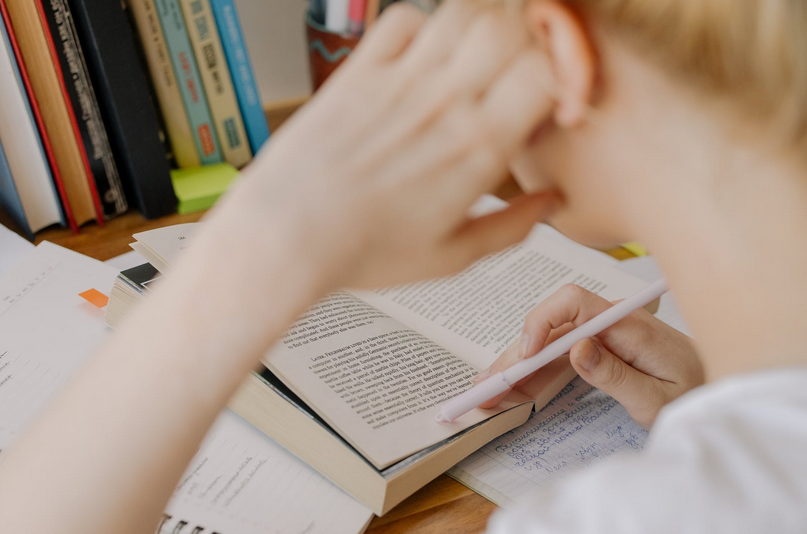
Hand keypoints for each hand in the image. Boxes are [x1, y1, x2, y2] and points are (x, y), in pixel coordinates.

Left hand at [214, 0, 559, 289]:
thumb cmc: (362, 251)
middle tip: (518, 67)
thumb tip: (547, 207)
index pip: (546, 73)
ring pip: (463, 13)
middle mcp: (443, 104)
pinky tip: (422, 56)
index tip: (550, 98)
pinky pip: (403, 20)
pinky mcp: (359, 71)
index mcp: (476, 149)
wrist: (287, 234)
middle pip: (511, 28)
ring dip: (481, 25)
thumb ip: (510, 229)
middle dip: (528, 40)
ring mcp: (399, 81)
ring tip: (476, 57)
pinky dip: (423, 25)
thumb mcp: (450, 257)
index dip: (561, 77)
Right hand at [477, 284, 703, 428]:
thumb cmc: (696, 394)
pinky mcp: (600, 347)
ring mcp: (602, 333)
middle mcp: (610, 322)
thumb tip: (575, 349)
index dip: (541, 322)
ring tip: (488, 391)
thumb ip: (617, 375)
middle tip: (486, 384)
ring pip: (549, 342)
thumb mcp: (659, 398)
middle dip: (515, 354)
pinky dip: (535, 372)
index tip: (525, 355)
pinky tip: (513, 386)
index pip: (573, 302)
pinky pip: (560, 355)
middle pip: (551, 326)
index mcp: (628, 325)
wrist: (722, 390)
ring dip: (518, 365)